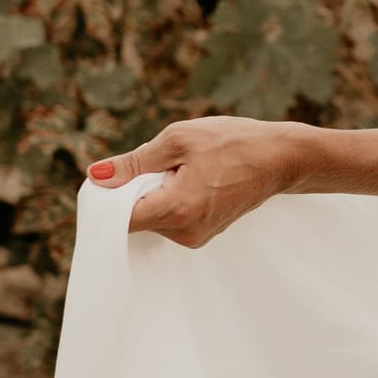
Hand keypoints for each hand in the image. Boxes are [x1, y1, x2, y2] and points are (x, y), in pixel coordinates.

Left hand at [88, 116, 308, 247]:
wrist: (281, 158)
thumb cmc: (233, 143)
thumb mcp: (178, 140)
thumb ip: (134, 162)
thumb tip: (96, 176)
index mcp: (175, 210)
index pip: (119, 220)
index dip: (107, 199)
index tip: (111, 178)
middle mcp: (184, 232)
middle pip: (136, 218)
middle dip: (135, 190)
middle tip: (162, 162)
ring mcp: (196, 237)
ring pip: (153, 217)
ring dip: (156, 193)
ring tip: (186, 168)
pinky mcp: (204, 233)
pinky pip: (171, 218)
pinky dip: (171, 198)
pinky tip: (195, 177)